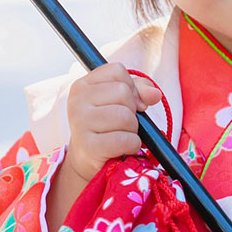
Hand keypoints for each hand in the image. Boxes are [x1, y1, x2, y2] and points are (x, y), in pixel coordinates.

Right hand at [46, 63, 161, 231]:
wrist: (89, 159)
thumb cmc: (107, 125)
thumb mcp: (120, 101)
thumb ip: (139, 90)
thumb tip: (155, 94)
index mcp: (82, 85)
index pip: (118, 71)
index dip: (131, 87)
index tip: (127, 103)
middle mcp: (77, 101)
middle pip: (123, 93)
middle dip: (132, 110)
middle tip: (122, 123)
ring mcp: (80, 123)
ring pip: (125, 116)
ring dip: (132, 129)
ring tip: (121, 135)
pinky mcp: (89, 146)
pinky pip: (125, 139)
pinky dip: (132, 145)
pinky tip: (123, 148)